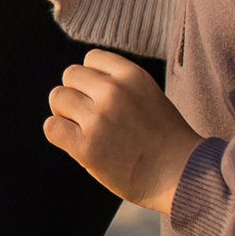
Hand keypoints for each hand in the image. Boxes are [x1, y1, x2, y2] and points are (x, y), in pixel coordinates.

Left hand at [45, 50, 197, 209]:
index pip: (92, 58)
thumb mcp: (149, 97)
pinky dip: (59, 134)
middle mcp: (114, 91)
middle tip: (90, 117)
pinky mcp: (86, 145)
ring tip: (84, 131)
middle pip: (70, 75)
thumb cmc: (166, 142)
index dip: (92, 78)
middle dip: (76, 94)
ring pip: (58, 98)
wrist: (182, 176)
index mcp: (132, 76)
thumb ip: (121, 86)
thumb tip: (81, 86)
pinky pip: (52, 127)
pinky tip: (76, 144)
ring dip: (66, 114)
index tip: (102, 98)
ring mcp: (98, 118)